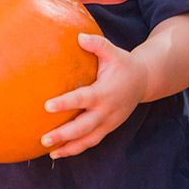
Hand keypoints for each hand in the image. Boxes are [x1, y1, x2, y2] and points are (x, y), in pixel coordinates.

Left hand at [40, 33, 147, 158]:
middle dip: (64, 134)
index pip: (84, 99)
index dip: (66, 103)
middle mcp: (108, 111)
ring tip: (50, 151)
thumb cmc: (123, 64)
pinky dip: (77, 148)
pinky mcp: (108, 128)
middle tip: (44, 138)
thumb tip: (79, 36)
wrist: (144, 81)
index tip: (47, 106)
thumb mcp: (113, 52)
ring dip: (70, 148)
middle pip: (84, 127)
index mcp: (106, 92)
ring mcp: (109, 122)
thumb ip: (97, 44)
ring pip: (89, 139)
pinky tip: (59, 152)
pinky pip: (92, 141)